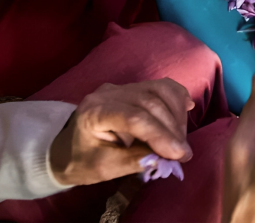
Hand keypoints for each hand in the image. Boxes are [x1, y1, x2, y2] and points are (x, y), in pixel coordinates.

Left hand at [49, 79, 193, 185]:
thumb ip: (135, 161)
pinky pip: (161, 86)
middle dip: (172, 128)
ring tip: (181, 139)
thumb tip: (166, 158)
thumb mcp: (104, 169)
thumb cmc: (82, 161)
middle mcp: (108, 92)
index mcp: (94, 111)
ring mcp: (122, 87)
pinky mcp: (134, 87)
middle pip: (150, 101)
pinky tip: (187, 110)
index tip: (179, 155)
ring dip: (177, 114)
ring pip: (160, 90)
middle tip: (183, 153)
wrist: (68, 149)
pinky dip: (177, 97)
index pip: (134, 117)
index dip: (160, 135)